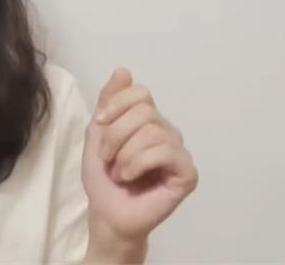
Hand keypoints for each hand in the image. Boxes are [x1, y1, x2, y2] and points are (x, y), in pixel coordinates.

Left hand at [82, 67, 198, 248]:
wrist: (107, 213)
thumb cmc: (103, 177)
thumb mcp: (97, 133)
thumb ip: (109, 101)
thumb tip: (124, 70)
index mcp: (149, 120)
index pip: (140, 92)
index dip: (116, 105)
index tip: (99, 123)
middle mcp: (167, 132)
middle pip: (144, 112)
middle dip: (115, 135)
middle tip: (108, 158)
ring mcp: (179, 152)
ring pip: (152, 132)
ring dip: (124, 154)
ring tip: (119, 172)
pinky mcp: (187, 173)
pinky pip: (164, 152)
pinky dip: (138, 164)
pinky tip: (132, 178)